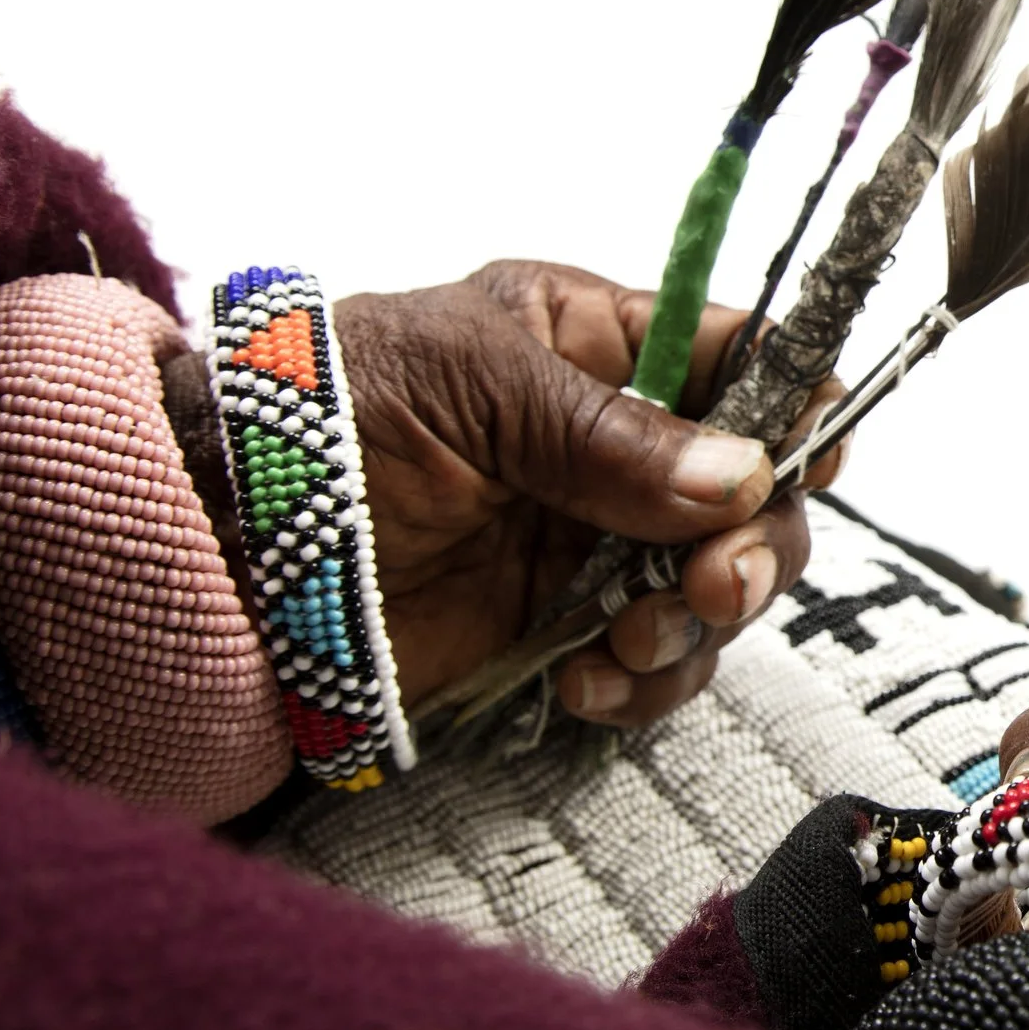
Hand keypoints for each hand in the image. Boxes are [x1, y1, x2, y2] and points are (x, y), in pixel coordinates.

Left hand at [331, 261, 842, 726]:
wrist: (216, 547)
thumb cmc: (329, 418)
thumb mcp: (472, 383)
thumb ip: (611, 433)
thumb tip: (743, 477)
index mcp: (599, 344)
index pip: (743, 355)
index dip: (797, 402)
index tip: (812, 457)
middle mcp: (617, 445)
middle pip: (758, 492)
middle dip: (756, 543)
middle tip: (716, 584)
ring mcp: (594, 545)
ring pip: (719, 590)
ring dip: (696, 625)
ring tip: (622, 643)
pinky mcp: (561, 635)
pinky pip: (653, 666)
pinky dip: (641, 684)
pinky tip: (584, 685)